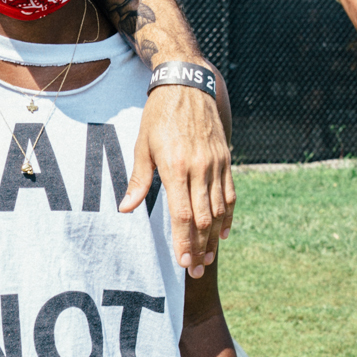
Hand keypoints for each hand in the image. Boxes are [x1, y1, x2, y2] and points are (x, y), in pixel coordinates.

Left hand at [121, 84, 234, 276]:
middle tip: (195, 270)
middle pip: (203, 218)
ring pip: (220, 209)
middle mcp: (199, 168)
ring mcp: (216, 164)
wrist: (186, 86)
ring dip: (214, 237)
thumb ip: (139, 180)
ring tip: (207, 258)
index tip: (183, 263)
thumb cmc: (159, 117)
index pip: (183, 215)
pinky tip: (223, 232)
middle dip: (199, 248)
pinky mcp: (225, 159)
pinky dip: (228, 215)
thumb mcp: (142, 146)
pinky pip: (230, 194)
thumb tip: (126, 208)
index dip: (184, 242)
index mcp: (175, 167)